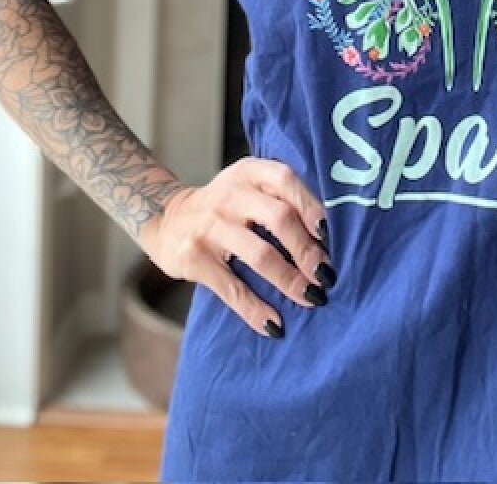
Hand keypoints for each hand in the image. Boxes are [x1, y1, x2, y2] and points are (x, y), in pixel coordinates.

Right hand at [138, 157, 333, 337]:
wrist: (167, 219)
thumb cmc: (226, 206)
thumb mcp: (248, 186)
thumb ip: (280, 197)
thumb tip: (328, 236)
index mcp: (248, 171)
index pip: (286, 180)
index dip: (311, 207)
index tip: (329, 235)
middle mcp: (229, 194)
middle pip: (279, 218)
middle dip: (307, 250)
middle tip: (325, 274)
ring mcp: (210, 225)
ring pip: (260, 255)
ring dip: (290, 280)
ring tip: (311, 298)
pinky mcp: (195, 258)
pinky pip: (233, 288)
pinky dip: (256, 309)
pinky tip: (275, 325)